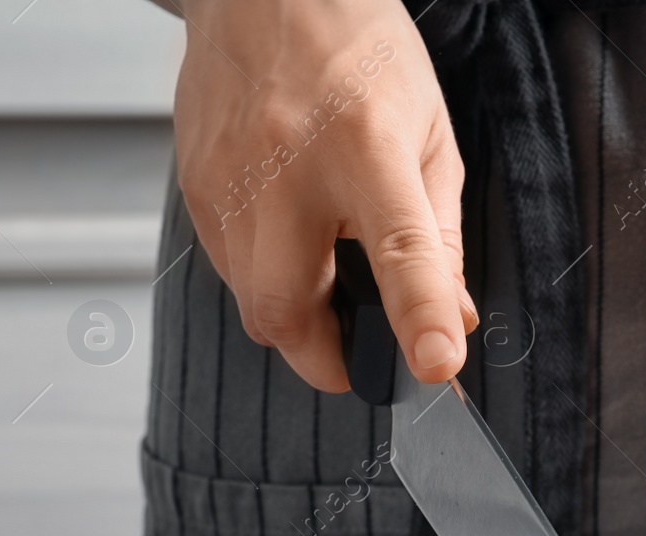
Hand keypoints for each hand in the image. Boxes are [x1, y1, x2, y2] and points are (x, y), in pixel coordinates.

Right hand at [171, 0, 475, 390]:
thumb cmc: (358, 57)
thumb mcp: (430, 137)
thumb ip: (440, 238)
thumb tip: (451, 320)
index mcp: (365, 146)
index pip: (398, 250)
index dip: (417, 317)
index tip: (434, 367)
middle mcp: (287, 166)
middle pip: (286, 310)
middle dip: (326, 358)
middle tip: (362, 353)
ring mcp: (229, 178)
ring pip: (250, 300)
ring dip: (296, 316)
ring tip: (329, 275)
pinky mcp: (194, 184)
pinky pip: (228, 267)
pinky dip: (265, 278)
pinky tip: (291, 240)